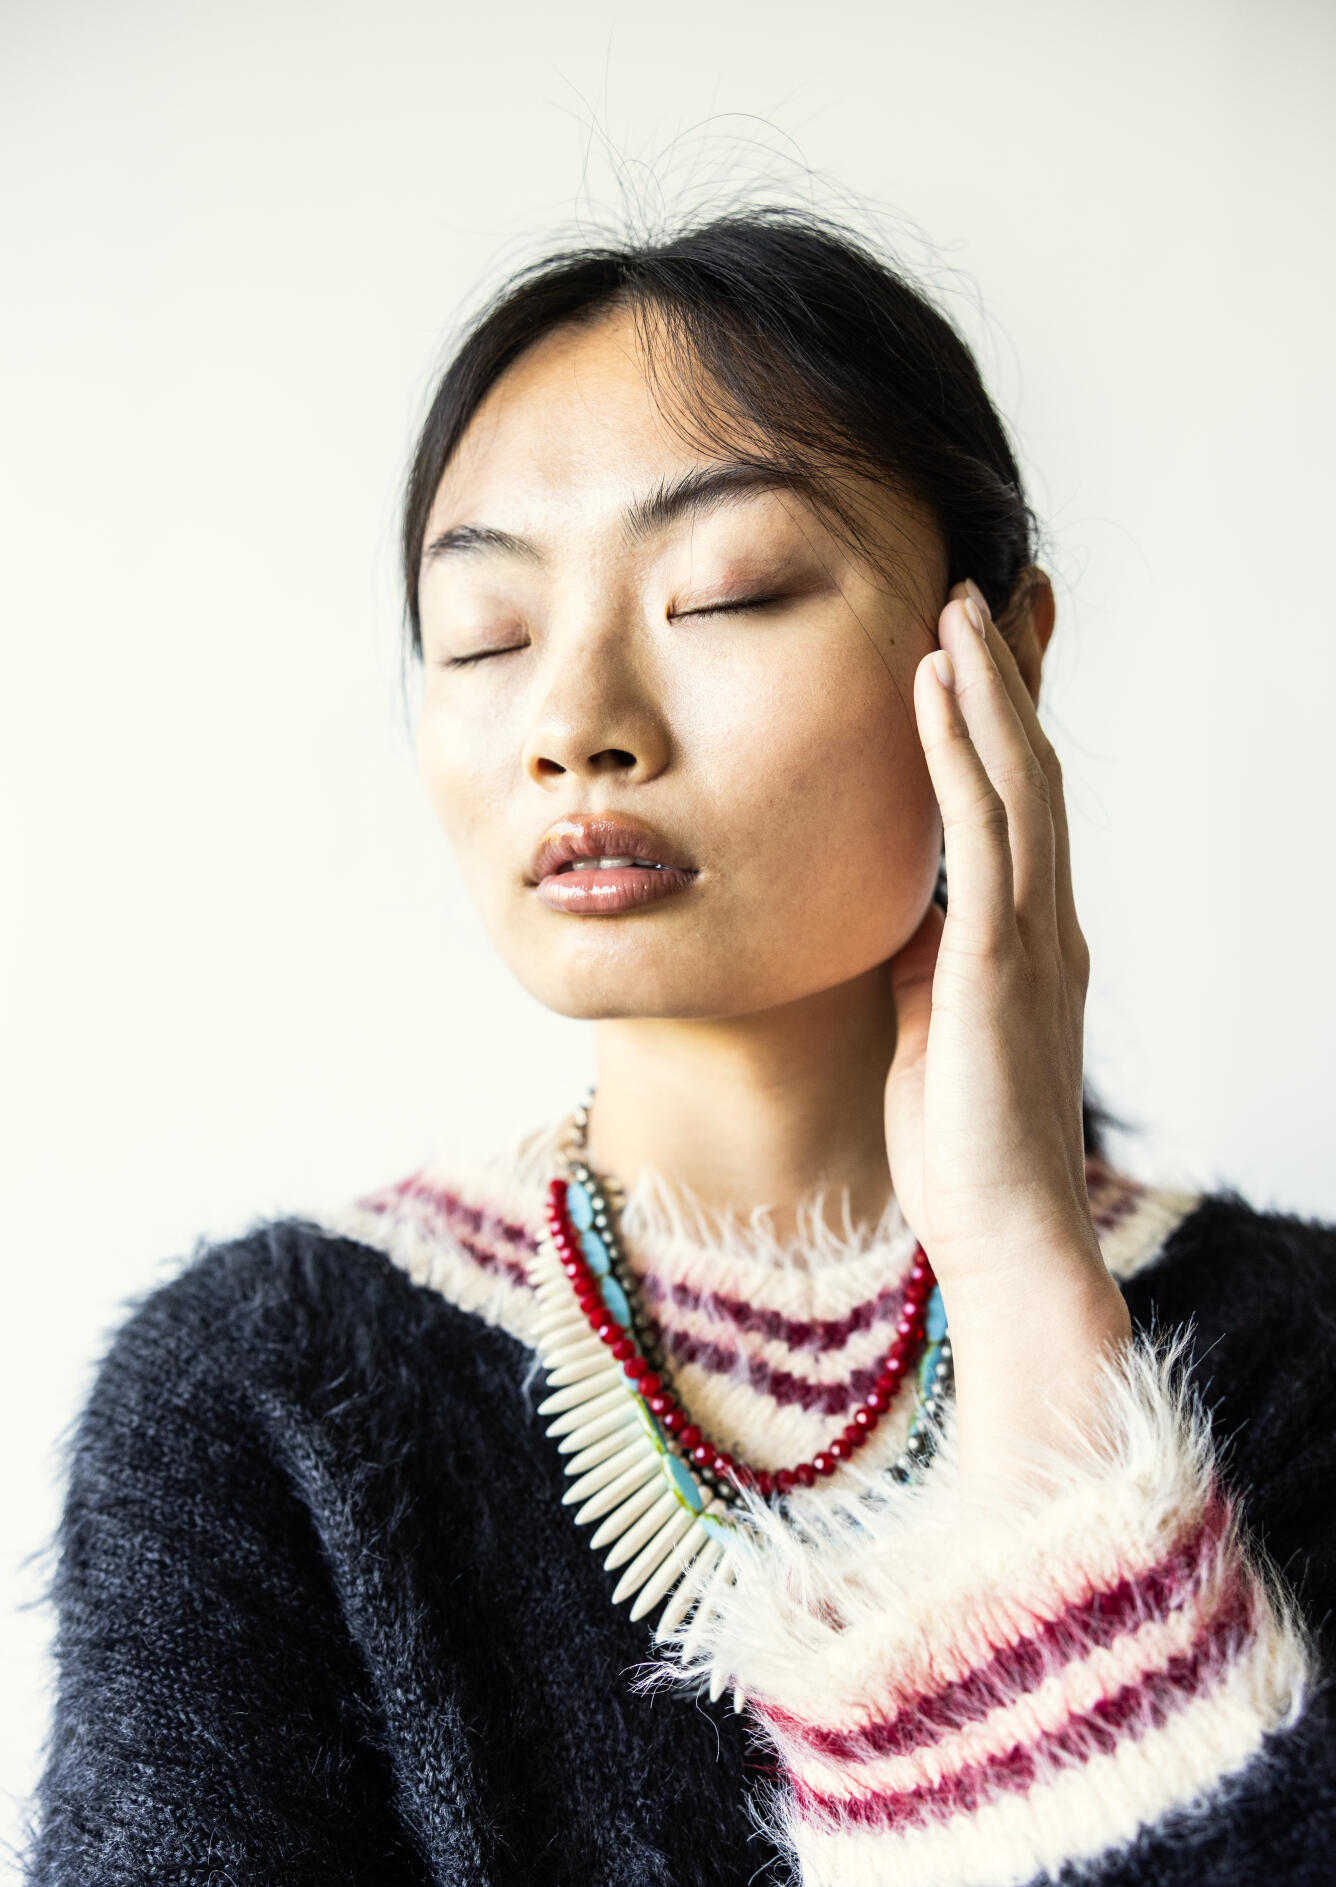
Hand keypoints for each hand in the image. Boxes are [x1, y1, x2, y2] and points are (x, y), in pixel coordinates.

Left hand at [884, 578, 1131, 1477]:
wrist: (1004, 1240)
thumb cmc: (963, 1151)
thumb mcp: (933, 1032)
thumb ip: (927, 963)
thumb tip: (900, 909)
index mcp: (1028, 942)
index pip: (1020, 808)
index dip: (1005, 723)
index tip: (983, 648)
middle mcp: (1045, 925)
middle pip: (1032, 771)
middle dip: (1007, 678)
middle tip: (983, 588)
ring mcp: (1030, 942)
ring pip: (1017, 783)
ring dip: (985, 689)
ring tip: (955, 607)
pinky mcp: (995, 966)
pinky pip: (982, 836)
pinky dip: (958, 754)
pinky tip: (936, 692)